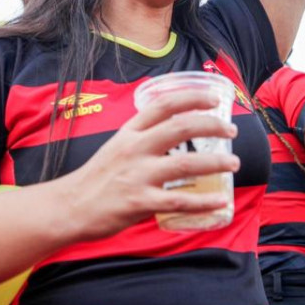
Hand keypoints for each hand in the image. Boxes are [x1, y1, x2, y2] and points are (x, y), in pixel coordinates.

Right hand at [54, 87, 239, 240]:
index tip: (214, 98)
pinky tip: (220, 201)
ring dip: (216, 163)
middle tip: (231, 131)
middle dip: (212, 126)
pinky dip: (204, 201)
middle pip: (181, 128)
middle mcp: (135, 148)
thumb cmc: (96, 178)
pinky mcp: (139, 202)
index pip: (164, 105)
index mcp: (129, 132)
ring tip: (234, 164)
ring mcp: (138, 175)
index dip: (192, 97)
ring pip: (186, 163)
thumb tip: (174, 132)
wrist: (69, 207)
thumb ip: (142, 138)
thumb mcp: (116, 146)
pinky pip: (179, 201)